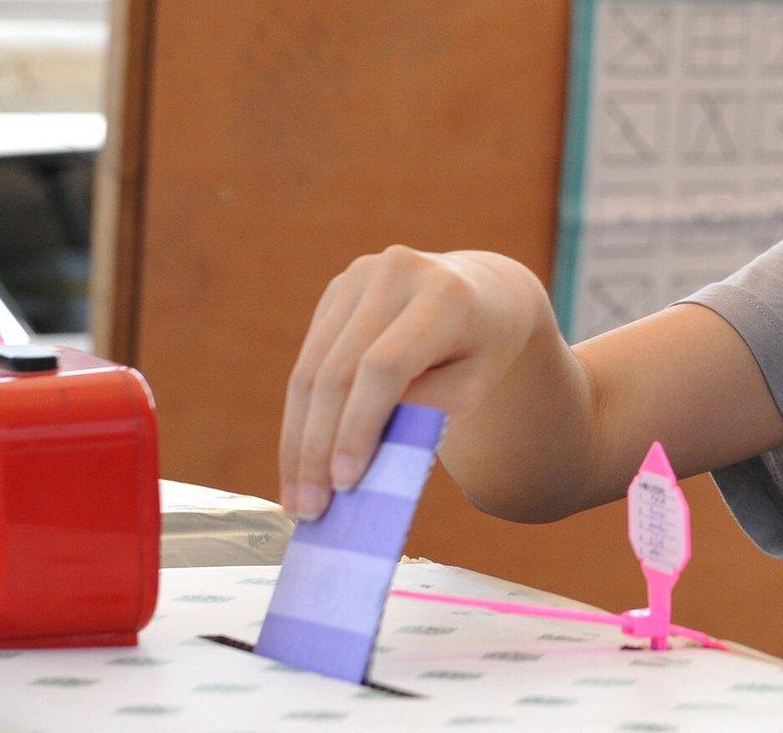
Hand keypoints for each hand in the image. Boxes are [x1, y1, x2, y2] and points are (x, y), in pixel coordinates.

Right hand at [278, 246, 559, 519]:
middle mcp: (396, 272)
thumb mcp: (474, 385)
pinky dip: (301, 416)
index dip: (359, 425)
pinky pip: (308, 360)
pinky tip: (299, 461)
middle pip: (338, 371)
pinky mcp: (337, 290)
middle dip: (319, 447)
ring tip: (298, 499)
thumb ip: (424, 414)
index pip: (384, 367)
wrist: (484, 292)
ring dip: (299, 440)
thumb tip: (354, 461)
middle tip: (311, 509)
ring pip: (311, 369)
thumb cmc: (484, 349)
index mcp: (443, 293)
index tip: (346, 482)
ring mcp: (359, 276)